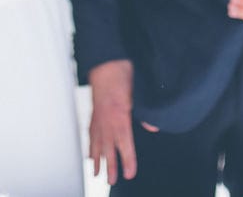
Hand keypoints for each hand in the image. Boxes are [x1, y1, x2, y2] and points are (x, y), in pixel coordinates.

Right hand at [88, 60, 136, 183]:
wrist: (106, 62)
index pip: (124, 144)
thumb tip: (153, 126)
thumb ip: (145, 112)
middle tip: (111, 181)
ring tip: (97, 173)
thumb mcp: (139, 91)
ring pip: (97, 143)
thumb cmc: (122, 74)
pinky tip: (89, 152)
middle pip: (108, 148)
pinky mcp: (94, 113)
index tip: (129, 173)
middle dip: (110, 166)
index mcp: (119, 116)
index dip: (127, 160)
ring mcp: (98, 117)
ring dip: (97, 160)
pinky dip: (90, 145)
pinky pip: (90, 133)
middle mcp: (106, 120)